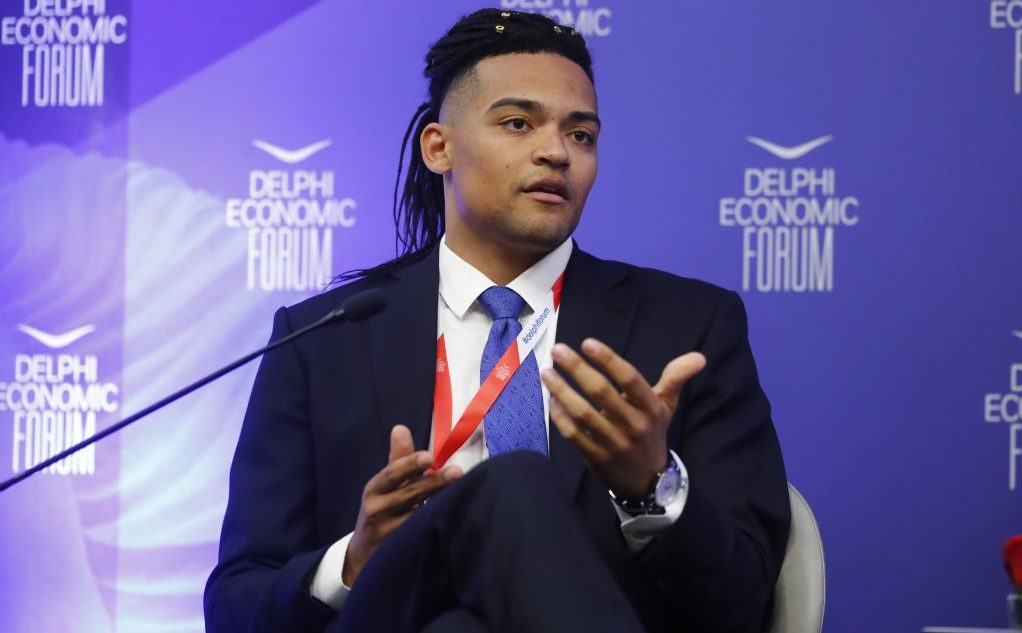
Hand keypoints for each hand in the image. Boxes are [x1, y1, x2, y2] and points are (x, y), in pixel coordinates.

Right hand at [342, 425, 461, 586]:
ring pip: (418, 517)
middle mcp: (377, 510)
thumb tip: (401, 428)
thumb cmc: (380, 512)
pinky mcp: (399, 550)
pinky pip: (422, 536)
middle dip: (434, 483)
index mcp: (374, 489)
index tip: (429, 457)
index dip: (409, 465)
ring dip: (440, 505)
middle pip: (409, 494)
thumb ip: (398, 460)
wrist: (362, 556)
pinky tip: (455, 519)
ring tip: (463, 494)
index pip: (391, 474)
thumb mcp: (383, 486)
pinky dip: (437, 527)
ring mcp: (388, 532)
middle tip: (457, 472)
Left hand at [541, 338, 705, 499]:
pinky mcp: (596, 458)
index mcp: (651, 409)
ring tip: (548, 372)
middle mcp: (634, 425)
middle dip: (577, 369)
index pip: (629, 379)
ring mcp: (614, 443)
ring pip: (583, 413)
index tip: (587, 343)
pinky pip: (574, 435)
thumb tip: (699, 357)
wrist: (647, 480)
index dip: (608, 360)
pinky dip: (560, 417)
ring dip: (562, 390)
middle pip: (601, 392)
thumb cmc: (652, 433)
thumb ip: (676, 378)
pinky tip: (552, 400)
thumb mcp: (666, 406)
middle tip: (559, 350)